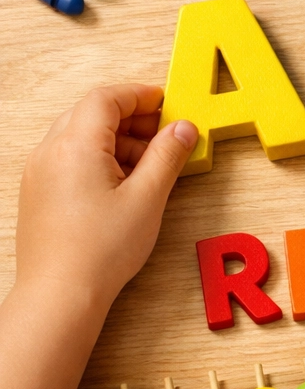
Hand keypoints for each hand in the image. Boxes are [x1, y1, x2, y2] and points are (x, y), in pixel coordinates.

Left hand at [15, 84, 197, 311]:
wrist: (60, 294)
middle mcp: (50, 152)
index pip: (106, 99)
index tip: (166, 103)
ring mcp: (39, 172)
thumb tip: (182, 128)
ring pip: (80, 136)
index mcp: (76, 145)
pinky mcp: (39, 192)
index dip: (139, 95)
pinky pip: (69, 157)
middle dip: (131, 117)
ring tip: (149, 164)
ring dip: (116, 139)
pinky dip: (98, 157)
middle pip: (91, 114)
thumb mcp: (148, 197)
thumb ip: (167, 156)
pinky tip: (123, 183)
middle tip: (163, 132)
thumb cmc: (100, 250)